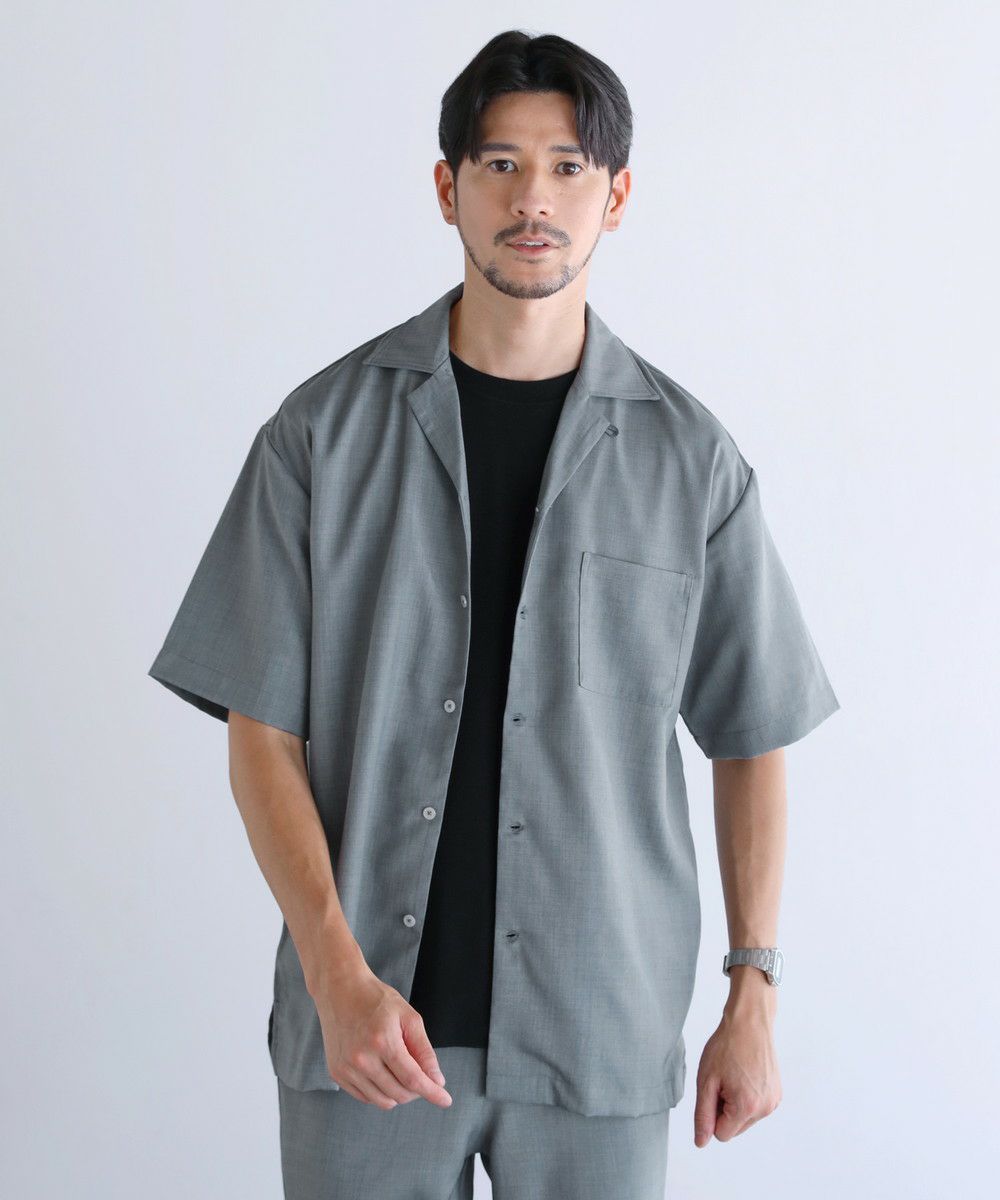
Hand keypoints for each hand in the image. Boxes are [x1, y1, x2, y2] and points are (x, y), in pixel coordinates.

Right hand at [311, 962, 452, 1110]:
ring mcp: (346, 1068)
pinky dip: (380, 1091)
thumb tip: (436, 1080)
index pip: (412, 1079)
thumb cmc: (376, 1000)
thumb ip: (424, 1050)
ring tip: (400, 1070)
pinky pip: (366, 1097)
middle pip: (399, 1094)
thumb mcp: (408, 1017)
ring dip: (399, 1093)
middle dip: (417, 1090)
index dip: (432, 1092)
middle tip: (421, 1073)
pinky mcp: (336, 1073)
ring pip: (383, 1101)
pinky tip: (383, 1071)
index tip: (445, 1100)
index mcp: (382, 1041)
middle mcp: (362, 1059)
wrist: (340, 990)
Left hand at [693, 1001, 781, 1145]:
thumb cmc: (726, 1047)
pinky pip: (755, 1108)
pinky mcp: (777, 1094)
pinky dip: (746, 1097)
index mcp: (747, 1107)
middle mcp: (765, 1109)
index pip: (721, 1134)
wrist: (749, 1022)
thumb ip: (703, 1115)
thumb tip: (701, 1142)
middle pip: (734, 1129)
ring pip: (744, 1119)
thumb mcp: (706, 1081)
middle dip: (724, 1110)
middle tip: (723, 1081)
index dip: (712, 1112)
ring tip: (734, 1075)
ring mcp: (773, 1102)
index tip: (714, 1089)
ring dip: (735, 1103)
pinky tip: (744, 1075)